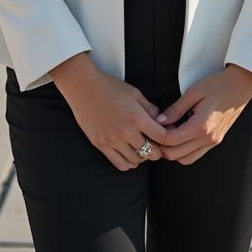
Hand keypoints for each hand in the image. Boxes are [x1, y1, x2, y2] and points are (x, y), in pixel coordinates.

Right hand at [49, 53, 168, 171]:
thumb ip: (149, 108)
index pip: (161, 137)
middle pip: (151, 152)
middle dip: (157, 150)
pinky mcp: (101, 145)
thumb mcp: (134, 93)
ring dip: (143, 157)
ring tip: (141, 148)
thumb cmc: (110, 86)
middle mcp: (126, 132)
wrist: (83, 87)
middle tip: (156, 145)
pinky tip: (130, 154)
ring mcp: (112, 140)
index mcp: (137, 117)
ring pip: (136, 161)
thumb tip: (161, 120)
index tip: (167, 136)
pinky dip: (128, 163)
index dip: (168, 138)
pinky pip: (120, 164)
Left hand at [154, 64, 251, 165]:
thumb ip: (175, 109)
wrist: (241, 84)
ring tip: (168, 132)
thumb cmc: (218, 84)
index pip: (171, 141)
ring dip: (173, 150)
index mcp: (201, 126)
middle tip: (156, 130)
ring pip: (185, 159)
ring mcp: (213, 142)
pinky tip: (180, 134)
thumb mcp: (194, 92)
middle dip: (162, 146)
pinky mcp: (216, 141)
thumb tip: (158, 121)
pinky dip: (184, 150)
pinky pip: (195, 155)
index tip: (151, 125)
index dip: (157, 135)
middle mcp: (208, 139)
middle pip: (175, 155)